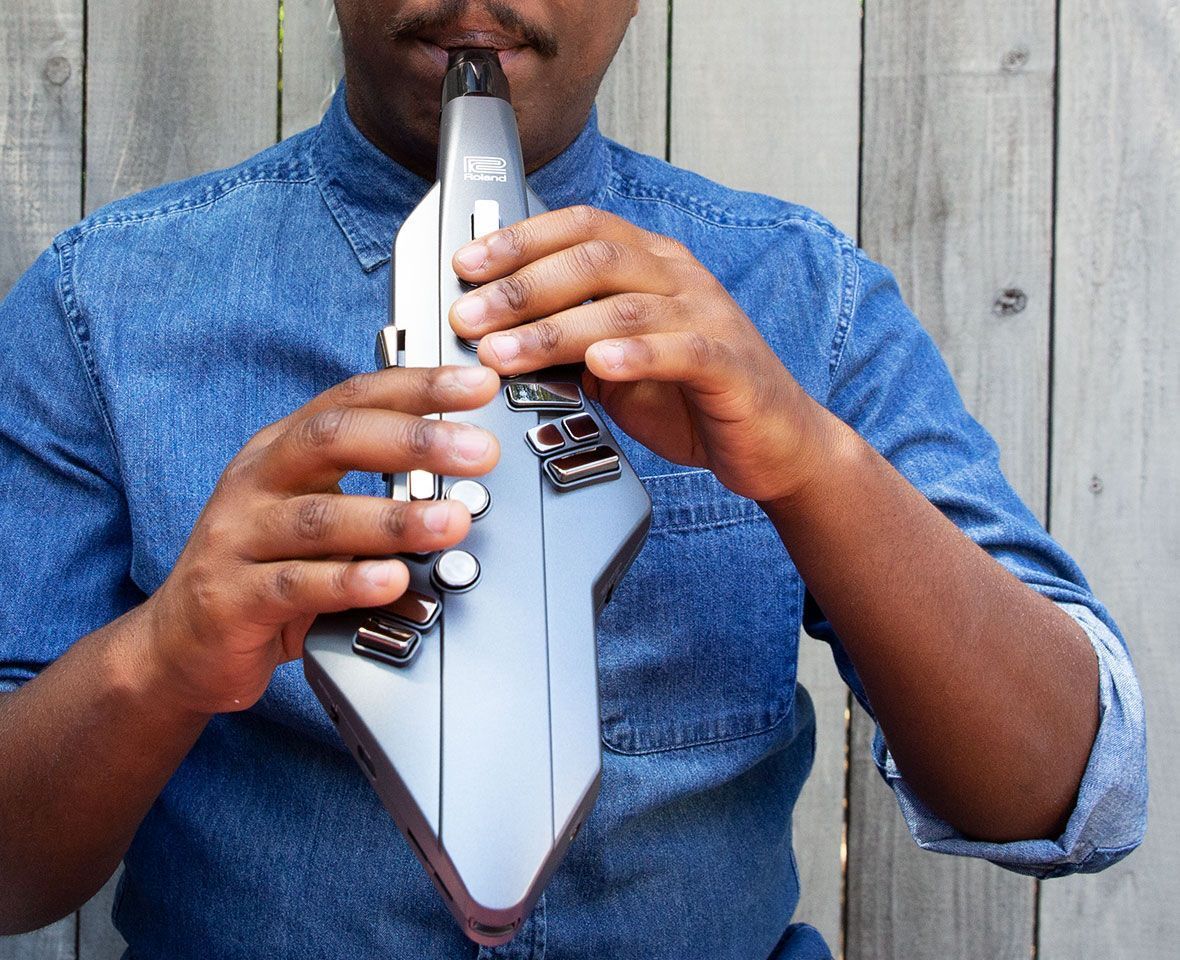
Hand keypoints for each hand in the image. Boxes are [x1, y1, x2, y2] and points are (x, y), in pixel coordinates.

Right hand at [143, 365, 500, 714]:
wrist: (181, 645)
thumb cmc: (262, 570)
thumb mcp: (315, 514)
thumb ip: (373, 491)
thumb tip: (460, 474)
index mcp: (282, 450)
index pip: (353, 399)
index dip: (417, 387)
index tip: (476, 384)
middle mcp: (257, 481)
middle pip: (333, 440)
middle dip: (414, 441)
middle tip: (478, 452)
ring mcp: (238, 536)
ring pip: (319, 517)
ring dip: (393, 518)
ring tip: (450, 522)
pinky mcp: (231, 597)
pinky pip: (296, 585)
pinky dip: (349, 581)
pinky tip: (392, 580)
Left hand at [448, 205, 836, 503]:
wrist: (774, 441)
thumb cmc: (691, 397)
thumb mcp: (616, 364)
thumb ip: (569, 343)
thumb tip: (495, 338)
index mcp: (651, 264)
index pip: (581, 228)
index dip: (520, 239)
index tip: (467, 265)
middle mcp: (679, 278)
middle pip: (594, 258)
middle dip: (521, 286)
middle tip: (469, 316)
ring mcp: (708, 316)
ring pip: (625, 306)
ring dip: (555, 329)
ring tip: (506, 352)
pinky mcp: (730, 363)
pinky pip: (681, 350)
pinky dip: (636, 355)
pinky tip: (599, 366)